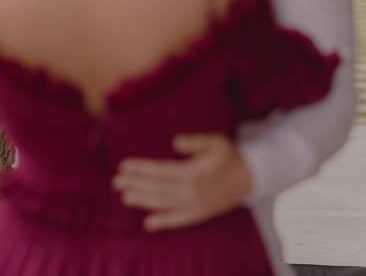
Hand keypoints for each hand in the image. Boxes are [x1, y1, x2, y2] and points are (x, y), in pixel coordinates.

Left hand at [111, 133, 252, 231]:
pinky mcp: (199, 214)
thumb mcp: (216, 141)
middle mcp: (191, 191)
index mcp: (193, 172)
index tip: (123, 166)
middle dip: (135, 184)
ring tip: (125, 197)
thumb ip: (195, 141)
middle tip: (116, 182)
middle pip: (157, 188)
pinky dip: (163, 222)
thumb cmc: (228, 156)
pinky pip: (178, 220)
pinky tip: (148, 223)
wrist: (248, 177)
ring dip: (142, 200)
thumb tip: (175, 141)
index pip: (160, 171)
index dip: (141, 168)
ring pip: (163, 204)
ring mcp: (194, 205)